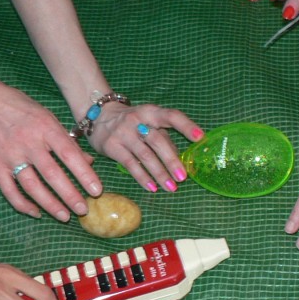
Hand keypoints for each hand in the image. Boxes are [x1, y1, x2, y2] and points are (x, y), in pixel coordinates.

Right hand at [0, 84, 100, 221]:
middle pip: (52, 174)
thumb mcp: (46, 116)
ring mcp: (9, 155)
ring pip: (32, 186)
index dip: (85, 174)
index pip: (69, 154)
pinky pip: (9, 190)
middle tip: (83, 210)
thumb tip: (88, 161)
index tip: (97, 190)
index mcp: (45, 128)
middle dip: (70, 195)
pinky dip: (22, 204)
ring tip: (64, 216)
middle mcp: (28, 142)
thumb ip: (66, 140)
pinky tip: (36, 213)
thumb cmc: (18, 106)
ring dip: (50, 204)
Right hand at [86, 101, 202, 193]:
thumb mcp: (149, 122)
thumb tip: (182, 158)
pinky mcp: (112, 146)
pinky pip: (130, 164)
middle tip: (183, 177)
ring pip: (145, 155)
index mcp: (151, 112)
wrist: (98, 117)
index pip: (171, 116)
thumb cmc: (133, 122)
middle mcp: (137, 120)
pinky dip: (142, 177)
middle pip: (158, 141)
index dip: (186, 125)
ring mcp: (123, 133)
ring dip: (159, 173)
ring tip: (171, 187)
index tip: (200, 138)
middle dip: (171, 160)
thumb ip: (165, 137)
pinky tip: (152, 187)